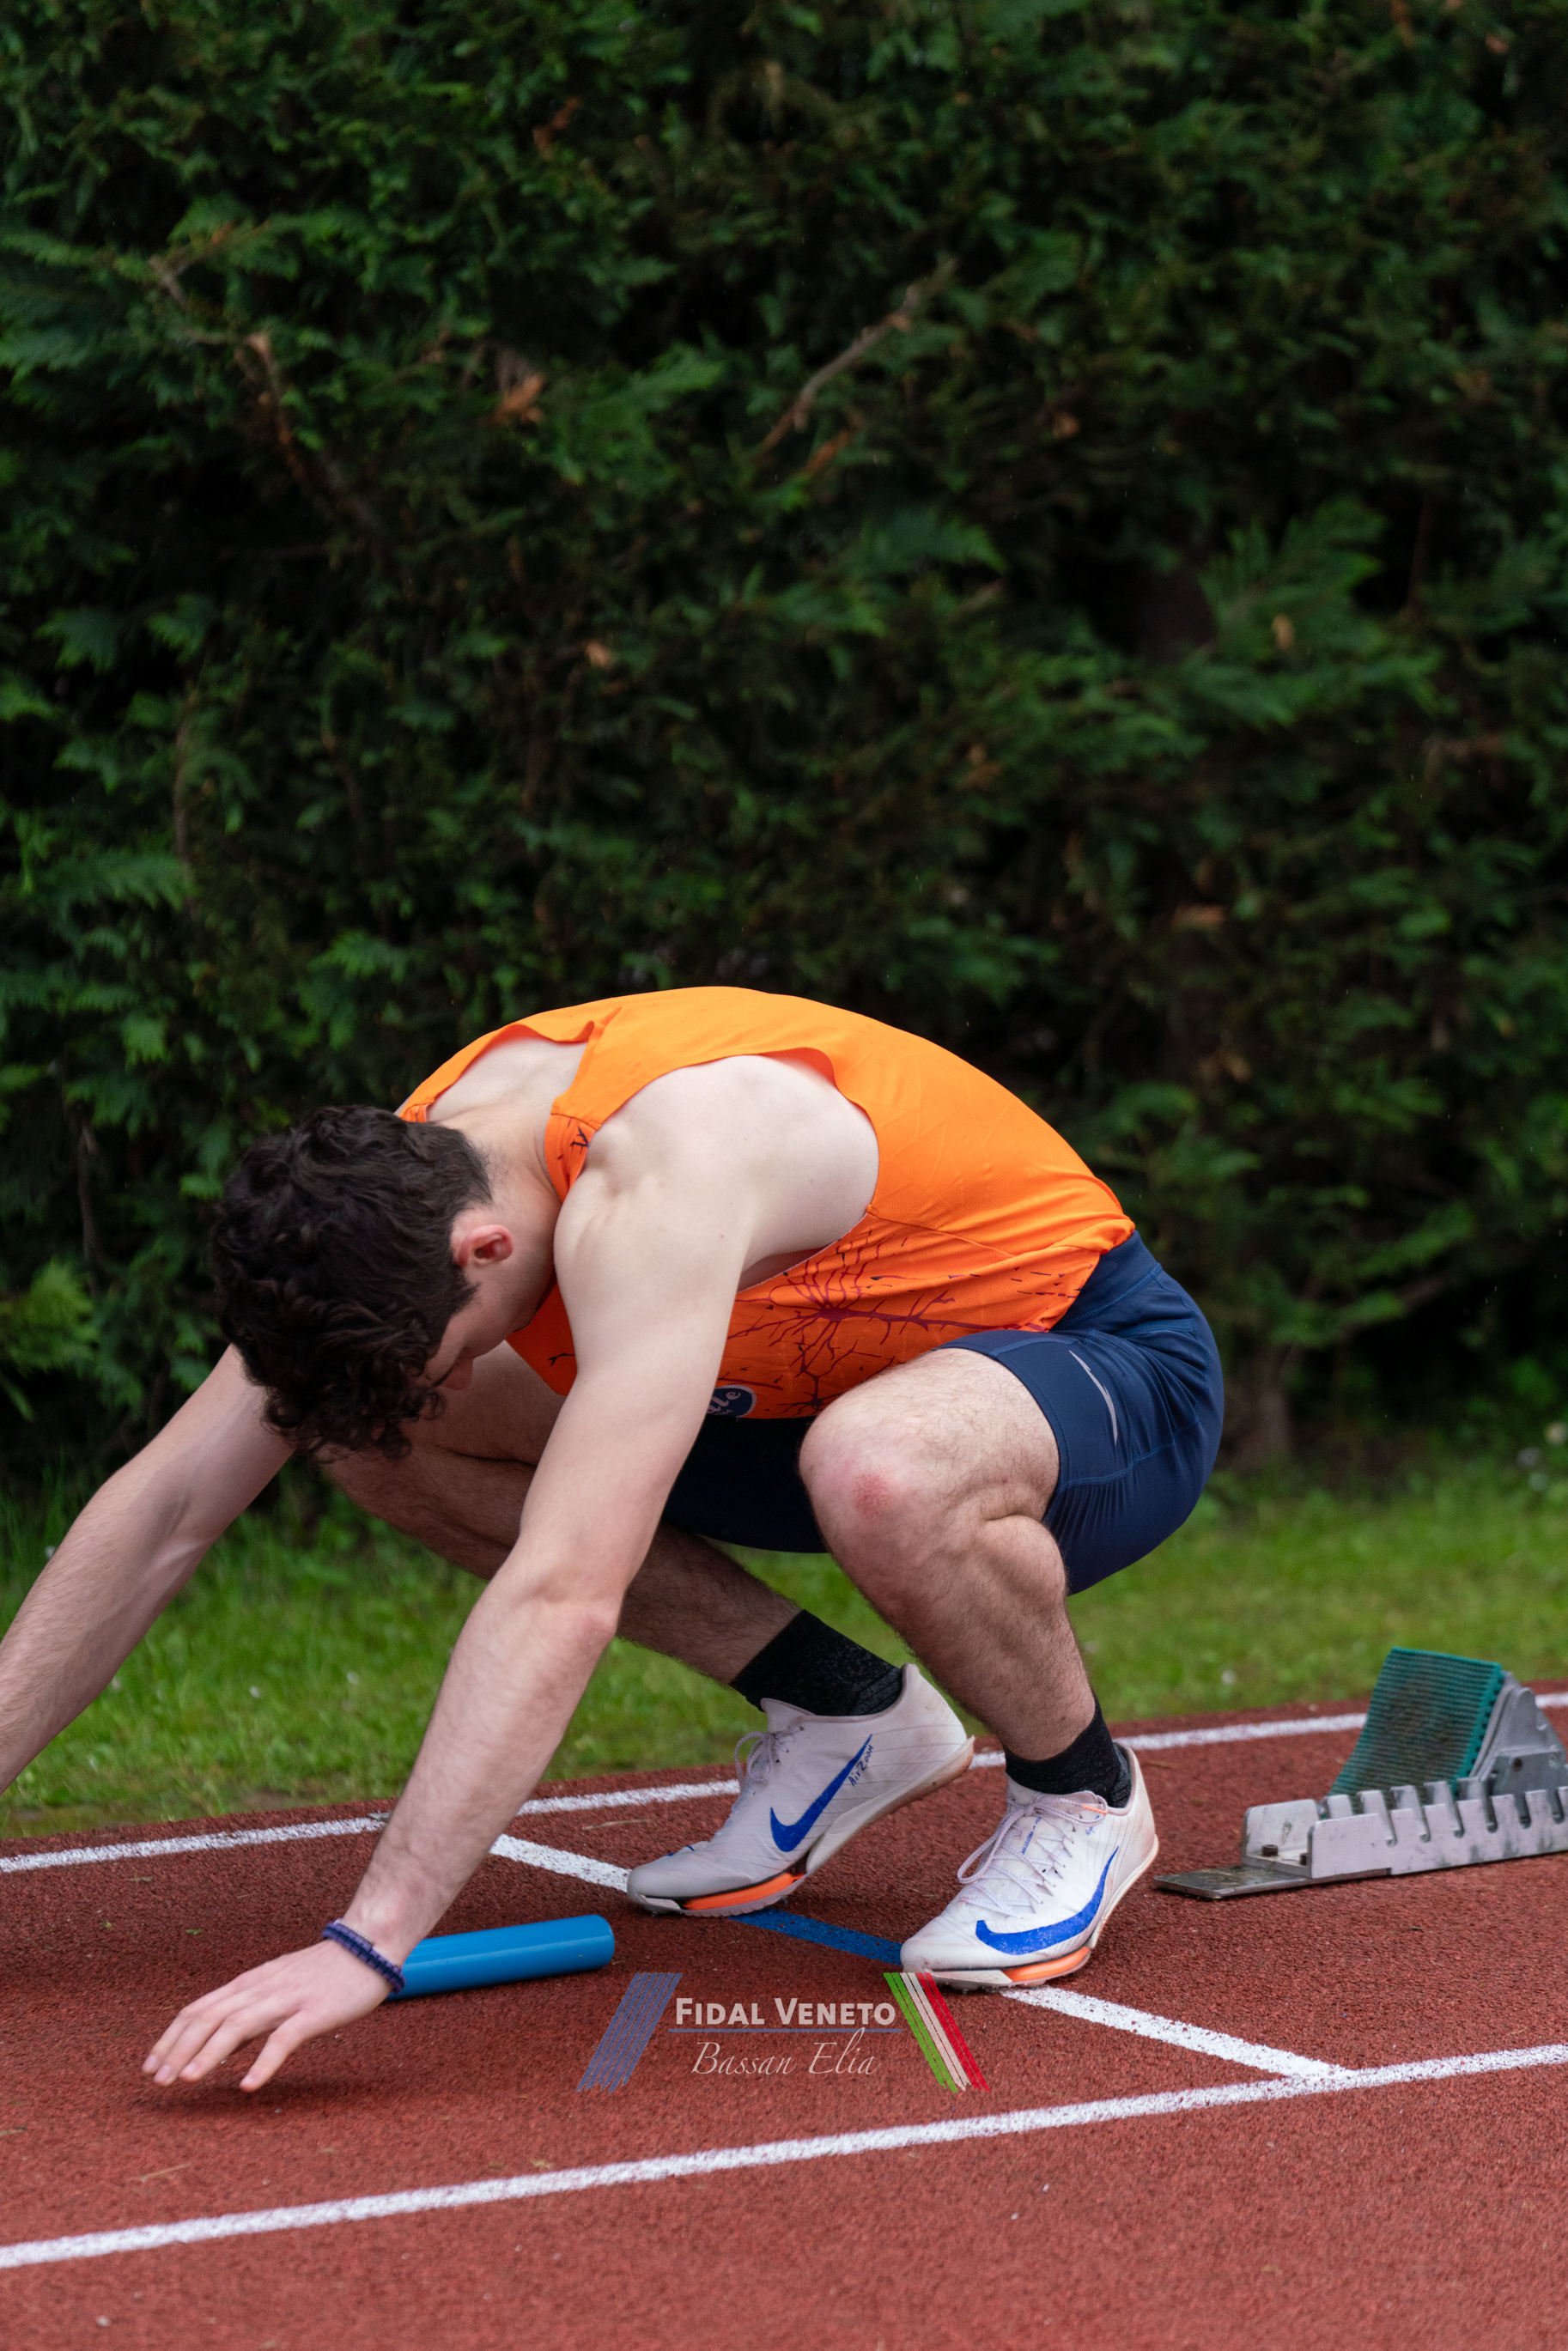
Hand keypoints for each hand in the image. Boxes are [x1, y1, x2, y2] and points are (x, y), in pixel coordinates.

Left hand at [143, 1938, 391, 2092]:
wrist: (369, 1945)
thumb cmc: (323, 1972)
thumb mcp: (277, 1987)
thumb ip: (249, 2013)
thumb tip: (219, 2047)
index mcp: (250, 1983)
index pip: (198, 2008)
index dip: (171, 2036)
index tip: (151, 2064)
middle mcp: (261, 1988)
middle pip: (209, 2016)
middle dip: (179, 2048)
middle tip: (158, 2079)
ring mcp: (287, 1998)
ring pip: (238, 2025)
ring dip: (208, 2053)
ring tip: (188, 2079)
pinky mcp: (313, 2012)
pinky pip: (284, 2038)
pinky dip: (263, 2061)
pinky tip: (249, 2085)